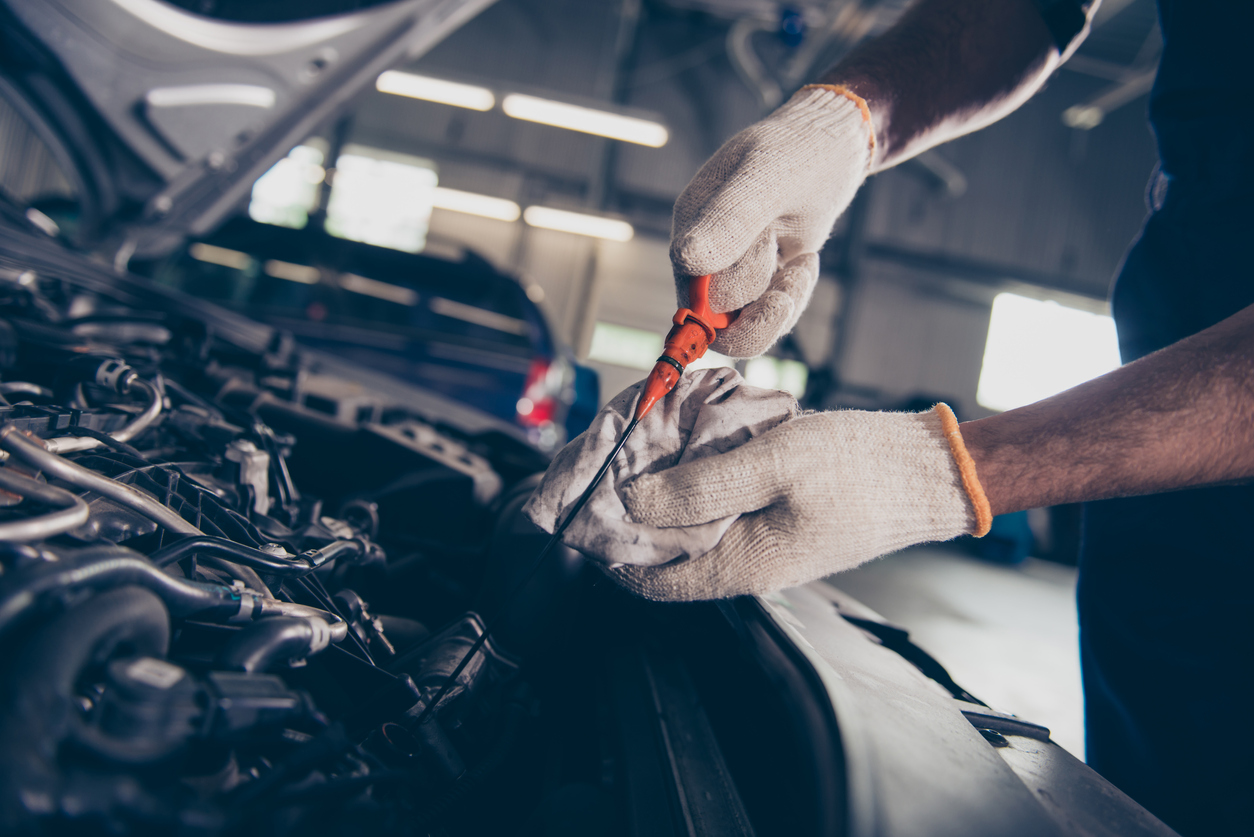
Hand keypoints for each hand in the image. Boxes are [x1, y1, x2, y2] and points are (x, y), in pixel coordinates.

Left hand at [608, 405, 990, 600]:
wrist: (931, 471)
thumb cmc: (861, 468)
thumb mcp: (772, 463)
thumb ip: (700, 487)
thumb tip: (634, 500)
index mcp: (743, 566)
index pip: (651, 582)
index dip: (609, 552)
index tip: (582, 511)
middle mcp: (750, 566)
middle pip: (669, 556)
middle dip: (633, 519)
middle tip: (609, 468)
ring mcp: (768, 546)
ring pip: (694, 532)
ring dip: (665, 499)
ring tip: (643, 453)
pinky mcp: (781, 523)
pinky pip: (723, 513)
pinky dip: (698, 487)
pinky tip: (693, 451)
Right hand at [671, 85, 873, 357]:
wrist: (831, 146)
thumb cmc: (799, 152)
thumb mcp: (767, 178)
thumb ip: (729, 220)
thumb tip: (686, 260)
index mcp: (691, 228)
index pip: (693, 300)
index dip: (731, 309)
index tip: (775, 290)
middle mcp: (703, 254)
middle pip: (720, 320)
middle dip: (763, 297)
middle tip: (789, 254)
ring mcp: (729, 269)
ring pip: (744, 327)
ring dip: (781, 304)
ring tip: (802, 265)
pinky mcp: (757, 279)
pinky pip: (767, 317)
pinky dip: (792, 298)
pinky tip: (803, 261)